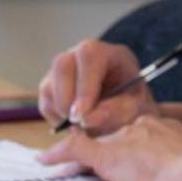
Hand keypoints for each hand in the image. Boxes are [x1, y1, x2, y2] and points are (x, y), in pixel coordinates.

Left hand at [37, 114, 181, 180]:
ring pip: (91, 139)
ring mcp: (123, 140)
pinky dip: (58, 154)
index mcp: (162, 125)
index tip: (119, 149)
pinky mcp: (109, 156)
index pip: (133, 130)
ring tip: (55, 157)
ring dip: (72, 149)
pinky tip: (44, 160)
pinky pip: (76, 149)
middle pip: (109, 132)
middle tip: (77, 152)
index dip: (120, 139)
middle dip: (93, 140)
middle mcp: (140, 126)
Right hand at [38, 40, 158, 131]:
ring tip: (81, 126)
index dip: (83, 84)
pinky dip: (56, 117)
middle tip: (76, 122)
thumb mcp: (136, 110)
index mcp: (112, 54)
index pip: (90, 56)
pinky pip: (45, 101)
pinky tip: (75, 124)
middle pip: (62, 64)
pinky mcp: (54, 85)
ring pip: (48, 84)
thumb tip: (85, 118)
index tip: (82, 113)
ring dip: (61, 110)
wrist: (129, 117)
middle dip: (66, 97)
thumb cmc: (136, 108)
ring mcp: (67, 69)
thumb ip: (115, 112)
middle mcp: (85, 56)